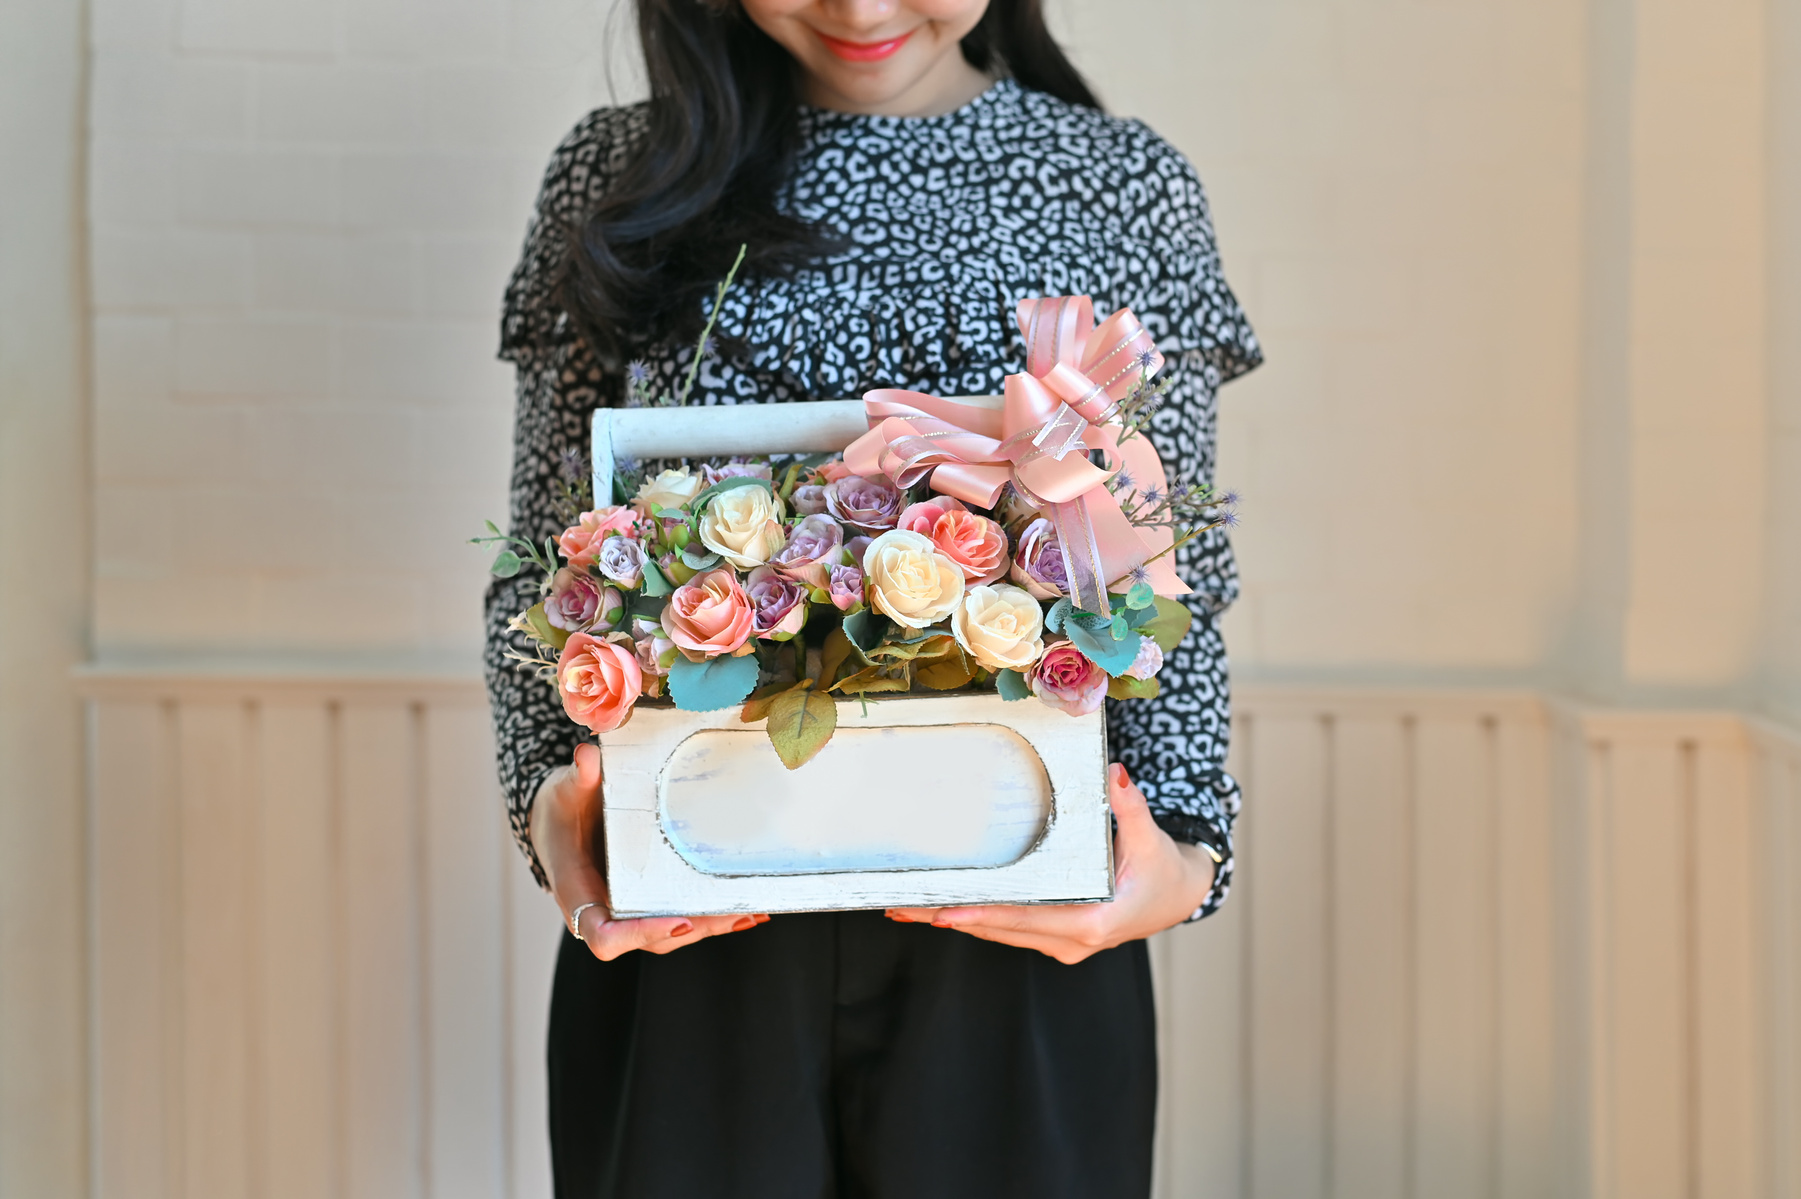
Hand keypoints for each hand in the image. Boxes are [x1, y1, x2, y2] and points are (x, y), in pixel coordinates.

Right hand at [530, 743, 768, 960]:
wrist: (560, 820)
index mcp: (578, 895)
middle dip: (696, 927)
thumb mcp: (565, 792)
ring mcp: (628, 910)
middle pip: (651, 939)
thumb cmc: (561, 810)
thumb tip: (587, 756)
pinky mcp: (647, 901)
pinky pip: (680, 916)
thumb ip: (578, 778)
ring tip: (750, 909)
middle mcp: (605, 911)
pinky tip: (747, 910)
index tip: (679, 922)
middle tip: (735, 910)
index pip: (605, 936)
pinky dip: (711, 915)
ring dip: (711, 924)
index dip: (641, 935)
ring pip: (671, 932)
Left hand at [887, 763, 1215, 963]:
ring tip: (908, 908)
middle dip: (951, 918)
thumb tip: (1115, 773)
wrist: (1177, 896)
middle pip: (1001, 929)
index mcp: (1093, 921)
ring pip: (1000, 933)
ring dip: (956, 920)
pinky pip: (1009, 930)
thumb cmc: (1160, 867)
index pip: (1027, 917)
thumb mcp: (1150, 836)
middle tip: (903, 906)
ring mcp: (1063, 945)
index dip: (984, 915)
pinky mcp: (1056, 939)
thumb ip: (1130, 804)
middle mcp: (1073, 941)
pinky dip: (976, 919)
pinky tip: (942, 909)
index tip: (944, 912)